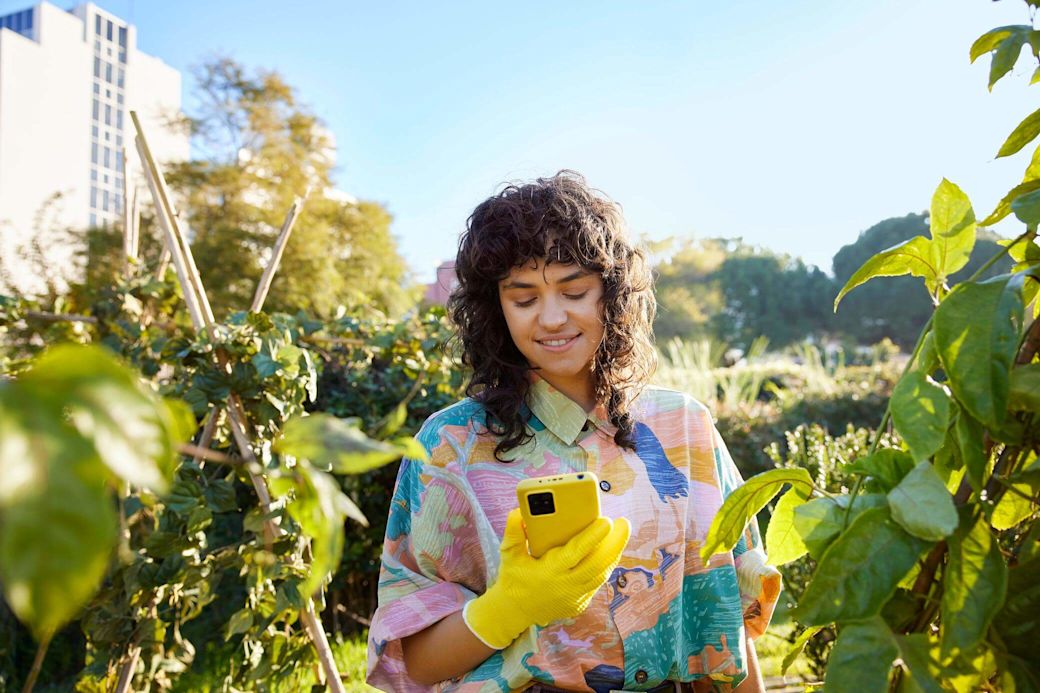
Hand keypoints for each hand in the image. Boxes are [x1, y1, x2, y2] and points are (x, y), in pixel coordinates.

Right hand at [463, 508, 629, 648]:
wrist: (514, 612)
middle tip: (624, 522)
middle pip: (597, 564)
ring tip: (620, 533)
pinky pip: (597, 583)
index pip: (575, 553)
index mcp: (548, 571)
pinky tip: (611, 550)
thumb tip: (519, 512)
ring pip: (601, 574)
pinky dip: (606, 565)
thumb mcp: (508, 554)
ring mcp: (574, 598)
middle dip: (615, 543)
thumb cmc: (513, 577)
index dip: (592, 537)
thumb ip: (512, 532)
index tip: (606, 521)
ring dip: (613, 553)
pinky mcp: (579, 604)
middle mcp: (565, 587)